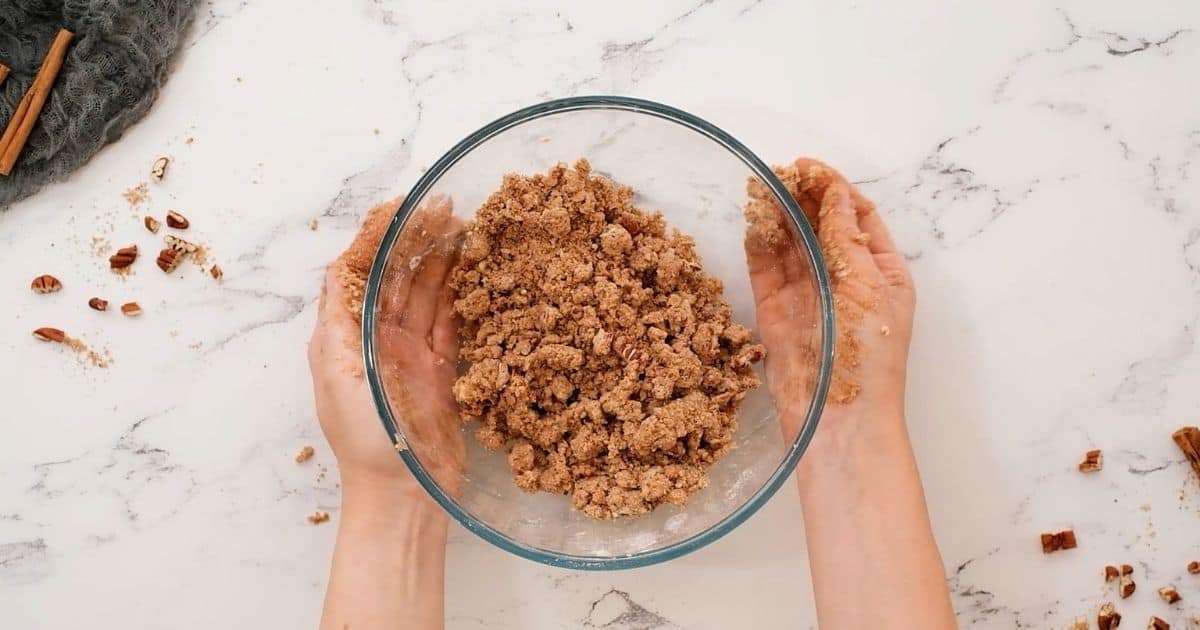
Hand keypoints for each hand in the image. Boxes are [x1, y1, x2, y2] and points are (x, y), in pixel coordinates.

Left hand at [308, 196, 463, 498]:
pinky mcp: (444, 374)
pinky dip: (464, 299)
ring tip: (468, 227)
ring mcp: (412, 356)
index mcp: (347, 335)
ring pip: (428, 296)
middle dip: (419, 240)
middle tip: (449, 207)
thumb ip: (338, 320)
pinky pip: (453, 327)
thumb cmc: (364, 440)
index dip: (378, 236)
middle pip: (398, 276)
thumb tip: (339, 266)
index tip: (402, 206)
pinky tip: (478, 272)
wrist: (402, 497)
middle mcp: (378, 340)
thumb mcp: (337, 374)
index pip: (360, 271)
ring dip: (444, 262)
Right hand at [746, 158, 914, 446]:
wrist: (838, 422)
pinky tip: (752, 217)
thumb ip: (845, 238)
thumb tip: (834, 195)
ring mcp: (809, 295)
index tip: (808, 166)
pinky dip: (759, 242)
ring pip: (791, 243)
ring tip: (760, 184)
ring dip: (778, 213)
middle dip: (802, 196)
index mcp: (880, 273)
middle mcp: (844, 280)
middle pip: (821, 225)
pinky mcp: (777, 312)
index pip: (857, 216)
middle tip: (780, 172)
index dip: (833, 188)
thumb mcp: (866, 288)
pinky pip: (766, 269)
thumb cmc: (867, 357)